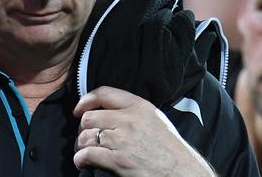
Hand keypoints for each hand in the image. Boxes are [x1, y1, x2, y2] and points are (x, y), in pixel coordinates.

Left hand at [73, 86, 214, 176]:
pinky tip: (84, 162)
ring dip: (79, 146)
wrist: (182, 171)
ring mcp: (123, 140)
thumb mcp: (155, 119)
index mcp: (139, 106)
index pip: (104, 93)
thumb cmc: (169, 148)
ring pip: (85, 136)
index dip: (86, 101)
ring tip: (83, 152)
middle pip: (89, 117)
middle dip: (82, 129)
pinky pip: (87, 154)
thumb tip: (106, 111)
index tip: (79, 110)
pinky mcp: (119, 160)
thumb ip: (133, 111)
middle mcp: (129, 119)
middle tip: (84, 138)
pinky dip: (80, 159)